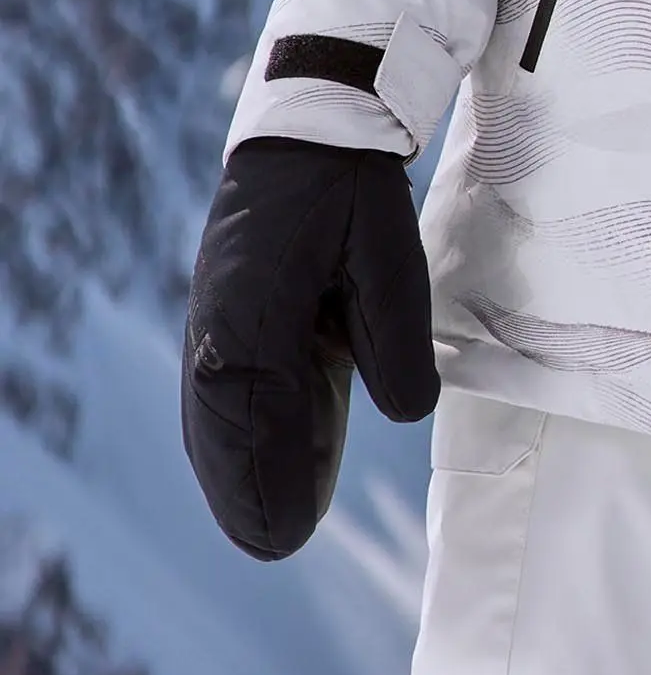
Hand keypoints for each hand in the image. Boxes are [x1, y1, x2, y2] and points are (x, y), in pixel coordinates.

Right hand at [181, 139, 439, 560]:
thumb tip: (407, 413)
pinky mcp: (234, 315)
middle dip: (248, 492)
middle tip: (278, 546)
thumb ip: (395, 339)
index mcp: (252, 315)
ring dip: (240, 472)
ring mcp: (220, 320)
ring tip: (269, 528)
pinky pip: (230, 392)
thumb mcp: (388, 259)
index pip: (255, 420)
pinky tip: (268, 468)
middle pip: (224, 430)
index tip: (291, 535)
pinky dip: (242, 436)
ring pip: (220, 417)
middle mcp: (222, 326)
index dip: (271, 481)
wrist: (314, 128)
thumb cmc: (353, 193)